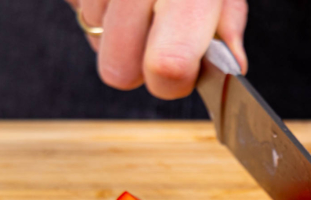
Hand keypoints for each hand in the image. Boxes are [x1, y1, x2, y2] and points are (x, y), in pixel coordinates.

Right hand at [65, 0, 247, 98]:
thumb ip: (228, 24)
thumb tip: (233, 66)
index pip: (167, 67)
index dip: (173, 81)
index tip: (183, 71)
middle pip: (118, 71)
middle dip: (139, 65)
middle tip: (160, 37)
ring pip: (94, 40)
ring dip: (118, 30)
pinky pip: (77, 9)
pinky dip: (99, 5)